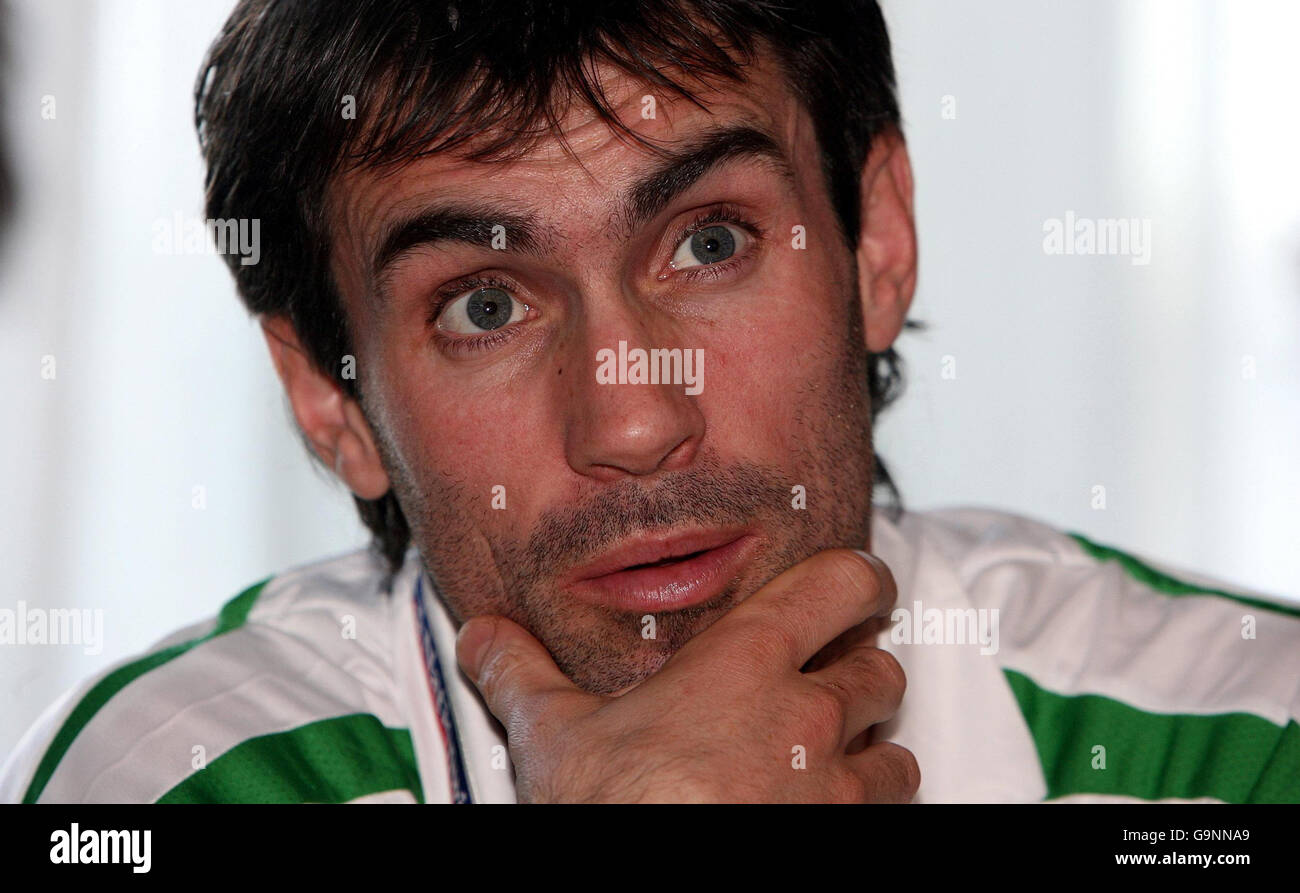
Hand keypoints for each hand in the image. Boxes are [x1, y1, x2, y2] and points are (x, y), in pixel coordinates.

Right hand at [455, 548, 919, 802]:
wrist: (653, 892)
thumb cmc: (615, 813)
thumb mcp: (553, 734)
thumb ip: (521, 673)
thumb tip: (485, 637)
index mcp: (746, 661)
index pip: (841, 583)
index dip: (857, 579)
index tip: (853, 588)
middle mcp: (808, 714)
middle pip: (877, 666)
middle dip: (857, 672)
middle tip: (825, 682)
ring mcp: (836, 784)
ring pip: (892, 746)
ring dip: (870, 748)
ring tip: (829, 758)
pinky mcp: (849, 837)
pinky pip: (889, 808)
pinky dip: (867, 806)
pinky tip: (827, 809)